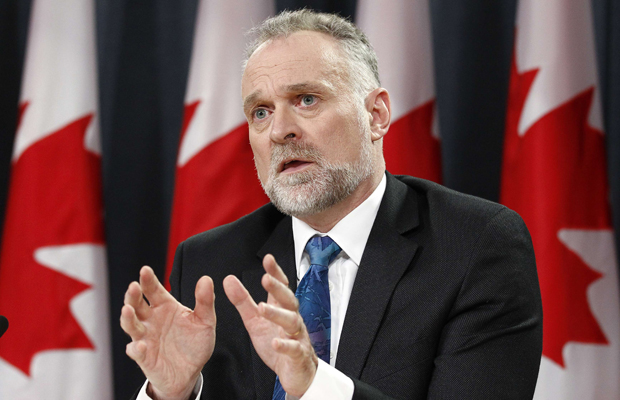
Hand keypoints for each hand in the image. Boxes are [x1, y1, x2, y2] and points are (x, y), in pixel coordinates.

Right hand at [120, 266, 215, 399]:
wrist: (191, 372)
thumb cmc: (195, 343)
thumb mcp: (205, 321)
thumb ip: (205, 301)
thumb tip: (206, 279)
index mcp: (165, 306)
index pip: (153, 290)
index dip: (148, 280)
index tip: (145, 270)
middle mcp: (151, 319)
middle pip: (137, 304)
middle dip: (133, 295)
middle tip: (134, 286)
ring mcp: (145, 337)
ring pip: (130, 325)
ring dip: (127, 318)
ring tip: (128, 310)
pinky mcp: (144, 357)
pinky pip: (136, 352)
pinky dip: (136, 348)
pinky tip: (140, 345)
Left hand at [223, 255, 317, 397]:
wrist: (296, 372)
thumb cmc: (278, 343)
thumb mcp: (255, 321)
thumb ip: (242, 301)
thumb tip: (228, 280)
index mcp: (281, 309)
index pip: (280, 287)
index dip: (275, 272)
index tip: (267, 259)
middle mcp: (292, 319)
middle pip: (288, 300)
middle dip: (278, 288)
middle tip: (266, 279)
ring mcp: (297, 336)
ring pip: (291, 321)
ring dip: (277, 314)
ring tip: (263, 308)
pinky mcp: (298, 355)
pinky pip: (294, 349)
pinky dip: (285, 345)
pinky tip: (275, 342)